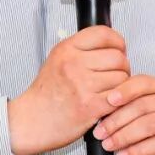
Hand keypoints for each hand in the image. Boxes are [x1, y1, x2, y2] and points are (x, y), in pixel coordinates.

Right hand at [8, 26, 129, 154]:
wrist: (32, 120)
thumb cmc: (46, 93)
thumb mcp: (57, 59)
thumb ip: (81, 49)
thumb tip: (111, 44)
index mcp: (67, 49)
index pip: (104, 34)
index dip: (118, 42)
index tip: (119, 49)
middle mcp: (74, 64)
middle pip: (118, 57)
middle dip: (122, 66)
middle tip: (115, 74)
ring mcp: (83, 85)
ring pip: (122, 77)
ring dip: (122, 85)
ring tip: (110, 90)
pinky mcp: (90, 106)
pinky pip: (119, 97)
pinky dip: (119, 101)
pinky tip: (109, 102)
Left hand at [93, 75, 154, 154]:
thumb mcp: (151, 104)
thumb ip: (131, 103)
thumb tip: (100, 113)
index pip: (142, 83)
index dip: (124, 90)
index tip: (108, 100)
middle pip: (141, 107)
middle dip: (116, 120)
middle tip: (99, 132)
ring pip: (148, 126)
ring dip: (124, 136)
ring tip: (108, 145)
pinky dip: (137, 151)